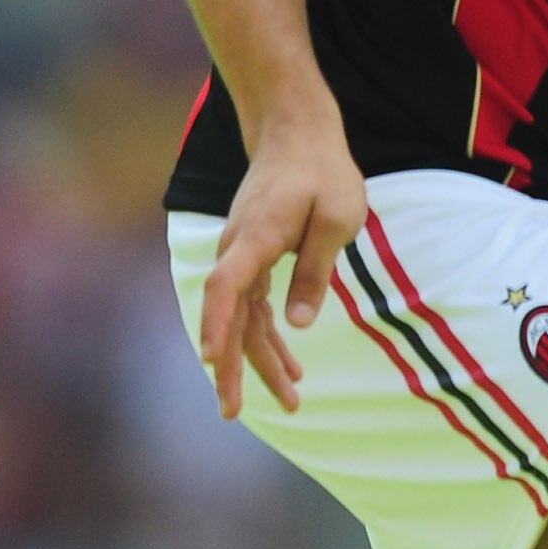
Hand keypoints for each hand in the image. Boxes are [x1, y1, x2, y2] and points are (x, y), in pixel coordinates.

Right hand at [200, 106, 367, 419]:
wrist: (296, 135)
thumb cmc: (323, 173)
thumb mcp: (337, 218)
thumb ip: (315, 269)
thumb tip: (298, 325)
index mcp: (255, 237)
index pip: (224, 288)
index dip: (214, 326)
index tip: (210, 362)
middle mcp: (237, 249)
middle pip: (226, 316)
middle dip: (230, 367)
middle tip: (233, 413)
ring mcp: (240, 256)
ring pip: (241, 318)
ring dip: (258, 361)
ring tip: (288, 402)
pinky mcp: (251, 259)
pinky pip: (252, 308)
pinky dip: (268, 338)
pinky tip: (289, 368)